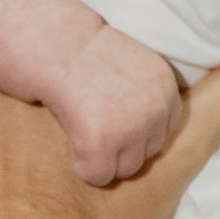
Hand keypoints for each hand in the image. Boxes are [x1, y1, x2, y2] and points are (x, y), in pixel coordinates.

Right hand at [45, 29, 183, 184]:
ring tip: (82, 124)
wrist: (52, 42)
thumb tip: (151, 140)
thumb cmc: (84, 53)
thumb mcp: (133, 67)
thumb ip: (147, 100)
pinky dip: (81, 163)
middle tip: (92, 117)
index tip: (110, 113)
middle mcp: (157, 109)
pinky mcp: (102, 143)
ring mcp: (132, 128)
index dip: (134, 130)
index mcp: (167, 88)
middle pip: (146, 155)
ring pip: (125, 169)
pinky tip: (71, 136)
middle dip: (119, 145)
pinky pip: (98, 176)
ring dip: (102, 155)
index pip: (162, 133)